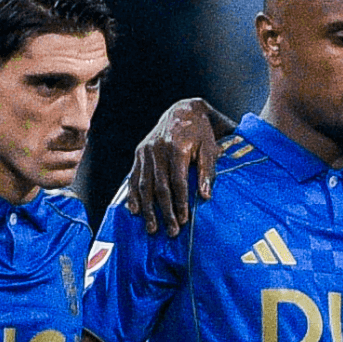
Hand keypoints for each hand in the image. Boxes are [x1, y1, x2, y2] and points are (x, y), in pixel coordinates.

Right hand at [125, 99, 231, 235]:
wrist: (183, 110)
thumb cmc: (201, 132)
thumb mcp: (210, 148)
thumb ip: (207, 172)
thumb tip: (205, 197)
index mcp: (175, 148)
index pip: (177, 182)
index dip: (180, 202)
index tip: (184, 220)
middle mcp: (157, 150)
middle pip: (159, 187)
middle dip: (165, 211)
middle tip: (171, 231)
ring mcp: (145, 152)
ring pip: (144, 185)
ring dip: (148, 209)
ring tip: (152, 228)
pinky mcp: (139, 153)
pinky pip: (134, 177)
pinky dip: (133, 195)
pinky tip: (135, 211)